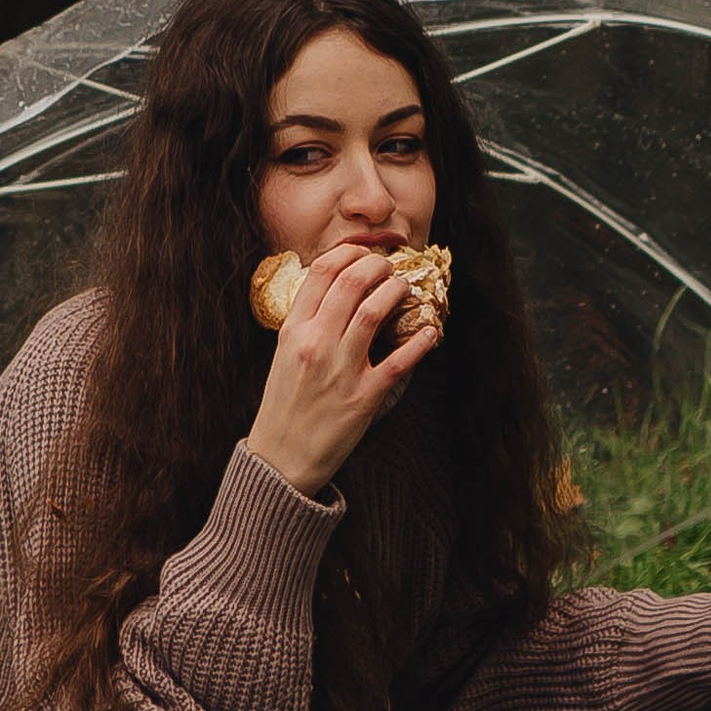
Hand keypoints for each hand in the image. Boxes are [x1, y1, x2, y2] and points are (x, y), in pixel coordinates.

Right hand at [243, 239, 440, 497]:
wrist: (281, 458)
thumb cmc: (285, 403)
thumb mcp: (284, 353)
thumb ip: (307, 320)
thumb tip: (339, 286)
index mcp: (293, 330)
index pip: (322, 272)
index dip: (350, 253)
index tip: (365, 253)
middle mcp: (315, 344)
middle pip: (351, 283)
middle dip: (377, 265)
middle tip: (389, 267)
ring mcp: (340, 371)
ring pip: (373, 312)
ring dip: (395, 292)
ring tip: (403, 290)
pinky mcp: (363, 398)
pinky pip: (398, 362)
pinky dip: (419, 343)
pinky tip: (429, 331)